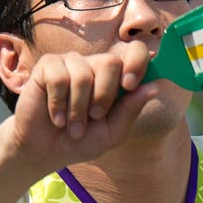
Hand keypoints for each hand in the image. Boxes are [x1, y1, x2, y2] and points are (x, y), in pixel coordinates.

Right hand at [2, 42, 160, 176]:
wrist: (47, 149)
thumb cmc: (82, 140)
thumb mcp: (113, 131)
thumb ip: (131, 109)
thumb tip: (155, 88)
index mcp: (116, 79)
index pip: (135, 52)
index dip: (136, 63)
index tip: (130, 85)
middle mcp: (95, 66)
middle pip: (110, 62)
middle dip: (104, 96)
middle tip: (95, 117)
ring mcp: (72, 63)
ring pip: (84, 75)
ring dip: (78, 109)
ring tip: (73, 126)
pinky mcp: (48, 66)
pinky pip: (59, 78)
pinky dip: (58, 104)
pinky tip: (56, 117)